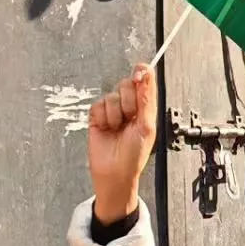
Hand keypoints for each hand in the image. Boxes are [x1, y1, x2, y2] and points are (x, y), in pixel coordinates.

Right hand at [89, 65, 157, 223]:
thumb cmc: (134, 155)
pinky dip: (103, 118)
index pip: (143, 80)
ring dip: (115, 114)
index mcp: (144, 107)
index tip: (138, 73)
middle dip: (128, 101)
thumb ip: (147, 98)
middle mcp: (129, 106)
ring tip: (117, 129)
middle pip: (125, 84)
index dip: (140, 73)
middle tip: (130, 118)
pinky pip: (97, 105)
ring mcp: (112, 111)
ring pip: (111, 96)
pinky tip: (106, 129)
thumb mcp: (147, 126)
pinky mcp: (97, 117)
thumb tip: (147, 73)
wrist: (115, 172)